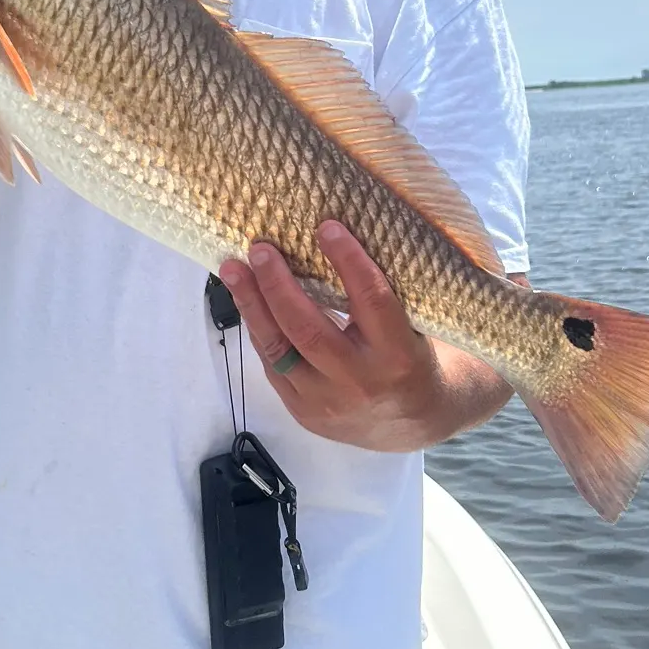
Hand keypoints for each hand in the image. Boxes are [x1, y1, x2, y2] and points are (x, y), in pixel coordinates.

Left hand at [219, 221, 506, 451]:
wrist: (413, 422)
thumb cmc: (414, 356)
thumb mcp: (414, 325)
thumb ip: (383, 294)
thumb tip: (341, 234)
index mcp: (398, 355)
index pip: (371, 301)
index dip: (348, 261)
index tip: (326, 227)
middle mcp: (360, 383)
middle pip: (308, 329)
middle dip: (278, 285)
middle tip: (261, 248)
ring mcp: (327, 403)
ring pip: (278, 350)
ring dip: (252, 305)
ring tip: (233, 268)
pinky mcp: (304, 413)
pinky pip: (272, 366)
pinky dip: (260, 330)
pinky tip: (248, 300)